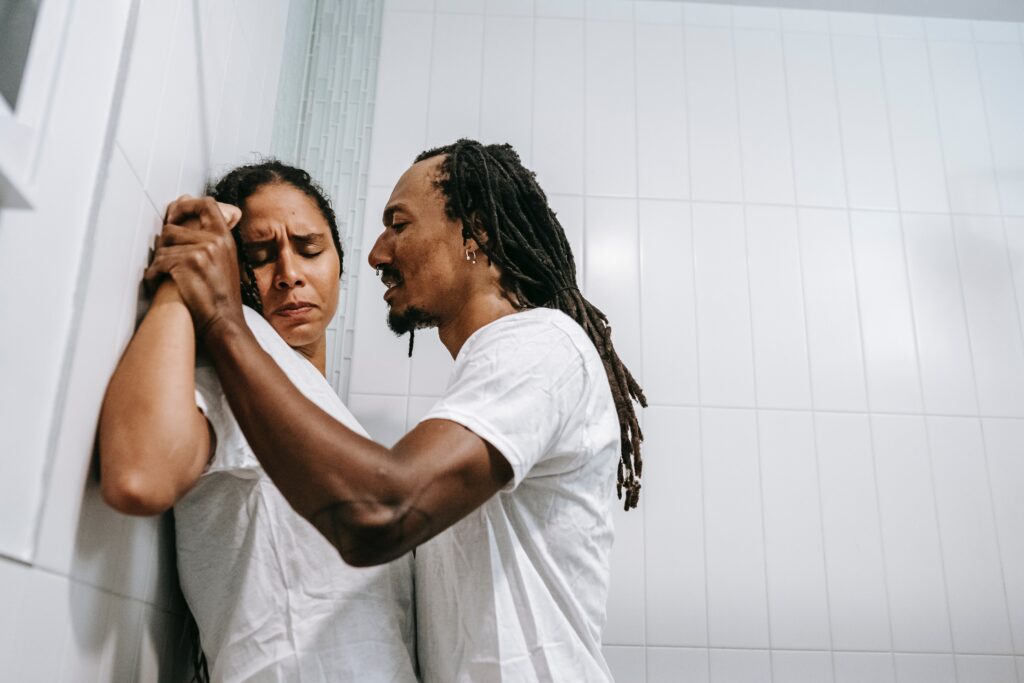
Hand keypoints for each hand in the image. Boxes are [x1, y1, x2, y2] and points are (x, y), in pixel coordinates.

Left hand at [144, 196, 244, 338]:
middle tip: (161, 252)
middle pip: (174, 226)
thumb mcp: (226, 263)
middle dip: (163, 241)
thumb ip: (213, 243)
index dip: (185, 205)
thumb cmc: (220, 298)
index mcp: (225, 238)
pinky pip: (159, 262)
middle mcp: (216, 240)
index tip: (174, 216)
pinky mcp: (188, 262)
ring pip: (163, 246)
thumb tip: (192, 228)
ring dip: (158, 262)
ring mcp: (203, 250)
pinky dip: (153, 275)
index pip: (206, 204)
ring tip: (163, 275)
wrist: (224, 321)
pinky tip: (157, 283)